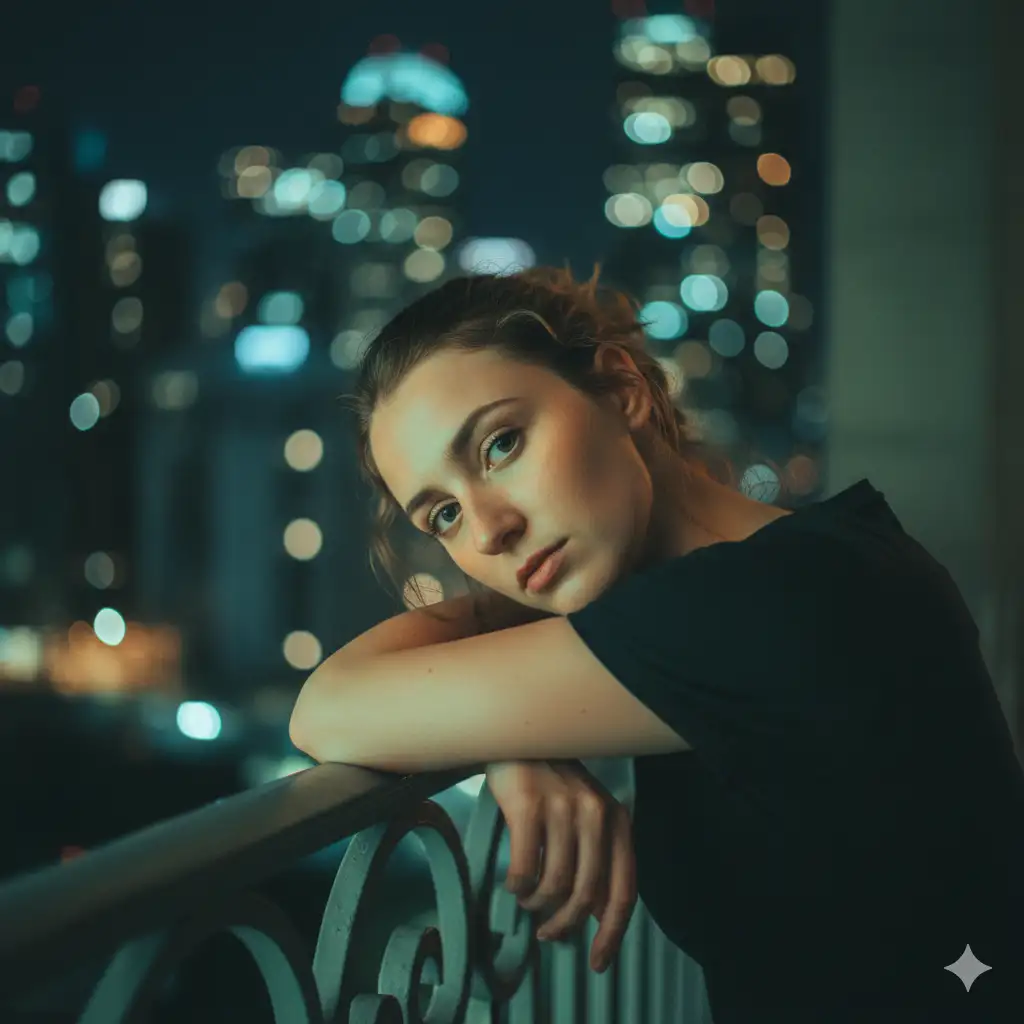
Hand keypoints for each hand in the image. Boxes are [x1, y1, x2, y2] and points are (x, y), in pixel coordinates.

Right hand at [484, 759, 636, 973]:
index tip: (597, 963)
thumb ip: (597, 859)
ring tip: (527, 900)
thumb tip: (599, 915)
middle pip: (586, 895)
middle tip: (547, 933)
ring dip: (538, 904)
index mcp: (617, 820)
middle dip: (565, 925)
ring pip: (555, 884)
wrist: (519, 737)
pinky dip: (518, 886)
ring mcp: (562, 807)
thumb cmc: (553, 784)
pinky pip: (525, 867)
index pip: (623, 891)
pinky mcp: (528, 804)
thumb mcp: (586, 817)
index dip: (612, 934)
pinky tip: (514, 884)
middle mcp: (596, 813)